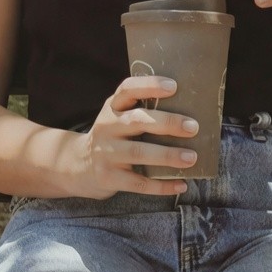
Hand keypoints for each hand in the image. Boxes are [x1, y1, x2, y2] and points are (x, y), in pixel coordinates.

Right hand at [69, 77, 199, 197]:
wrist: (78, 166)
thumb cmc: (111, 138)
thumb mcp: (117, 118)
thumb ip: (140, 112)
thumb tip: (188, 113)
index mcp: (112, 108)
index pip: (128, 89)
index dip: (150, 85)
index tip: (173, 86)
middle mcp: (107, 127)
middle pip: (137, 120)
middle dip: (167, 123)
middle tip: (193, 127)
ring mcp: (107, 154)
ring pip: (139, 153)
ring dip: (167, 155)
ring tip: (191, 158)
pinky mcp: (110, 178)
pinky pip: (139, 183)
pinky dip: (162, 186)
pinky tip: (181, 184)